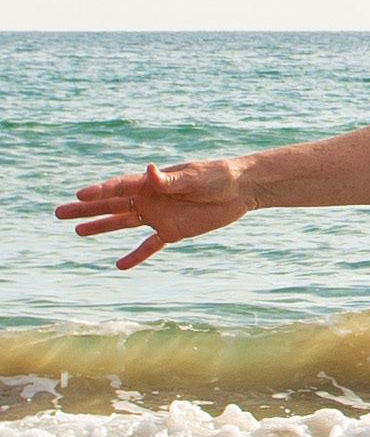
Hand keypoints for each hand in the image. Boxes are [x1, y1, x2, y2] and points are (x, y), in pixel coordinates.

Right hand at [54, 157, 254, 268]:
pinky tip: (120, 265)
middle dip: (86, 208)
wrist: (242, 190)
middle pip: (112, 204)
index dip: (100, 191)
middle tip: (59, 212)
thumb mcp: (196, 177)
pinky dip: (136, 255)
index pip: (120, 187)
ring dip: (101, 227)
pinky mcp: (173, 231)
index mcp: (152, 181)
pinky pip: (150, 246)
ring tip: (77, 232)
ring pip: (123, 223)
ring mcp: (159, 215)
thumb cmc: (218, 176)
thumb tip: (150, 170)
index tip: (79, 195)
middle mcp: (150, 198)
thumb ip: (171, 180)